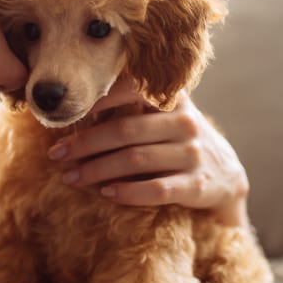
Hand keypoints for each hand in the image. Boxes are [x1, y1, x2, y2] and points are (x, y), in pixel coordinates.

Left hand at [46, 77, 249, 225]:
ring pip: (136, 160)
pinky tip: (106, 194)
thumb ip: (133, 106)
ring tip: (71, 177)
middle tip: (56, 154)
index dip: (101, 98)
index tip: (71, 112)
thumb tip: (75, 107)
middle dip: (85, 143)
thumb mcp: (165, 115)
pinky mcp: (197, 185)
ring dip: (97, 170)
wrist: (225, 175)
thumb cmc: (178, 140)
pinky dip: (128, 192)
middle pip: (125, 130)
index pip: (134, 89)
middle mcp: (184, 122)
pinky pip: (158, 189)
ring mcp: (193, 154)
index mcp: (173, 99)